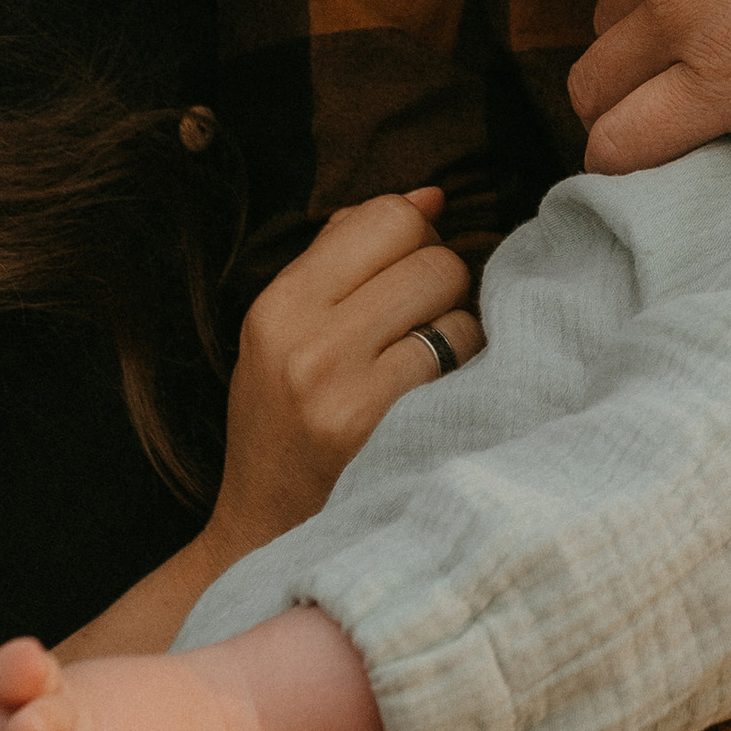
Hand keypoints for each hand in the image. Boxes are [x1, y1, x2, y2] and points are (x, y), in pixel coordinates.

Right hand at [205, 190, 477, 562]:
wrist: (264, 534)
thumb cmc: (285, 423)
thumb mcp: (286, 333)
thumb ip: (346, 257)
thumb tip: (432, 196)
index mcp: (277, 306)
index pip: (386, 217)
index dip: (415, 235)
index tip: (406, 270)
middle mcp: (306, 344)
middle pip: (433, 257)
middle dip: (442, 282)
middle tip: (421, 322)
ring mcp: (346, 392)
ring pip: (456, 307)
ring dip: (458, 329)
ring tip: (426, 364)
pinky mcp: (386, 433)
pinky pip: (464, 361)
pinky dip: (465, 370)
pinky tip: (436, 396)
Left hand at [570, 0, 730, 172]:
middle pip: (611, 8)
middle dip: (645, 37)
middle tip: (717, 55)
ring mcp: (677, 5)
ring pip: (601, 78)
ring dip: (637, 96)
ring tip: (695, 114)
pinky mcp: (718, 76)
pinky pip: (625, 139)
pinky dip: (628, 153)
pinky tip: (653, 158)